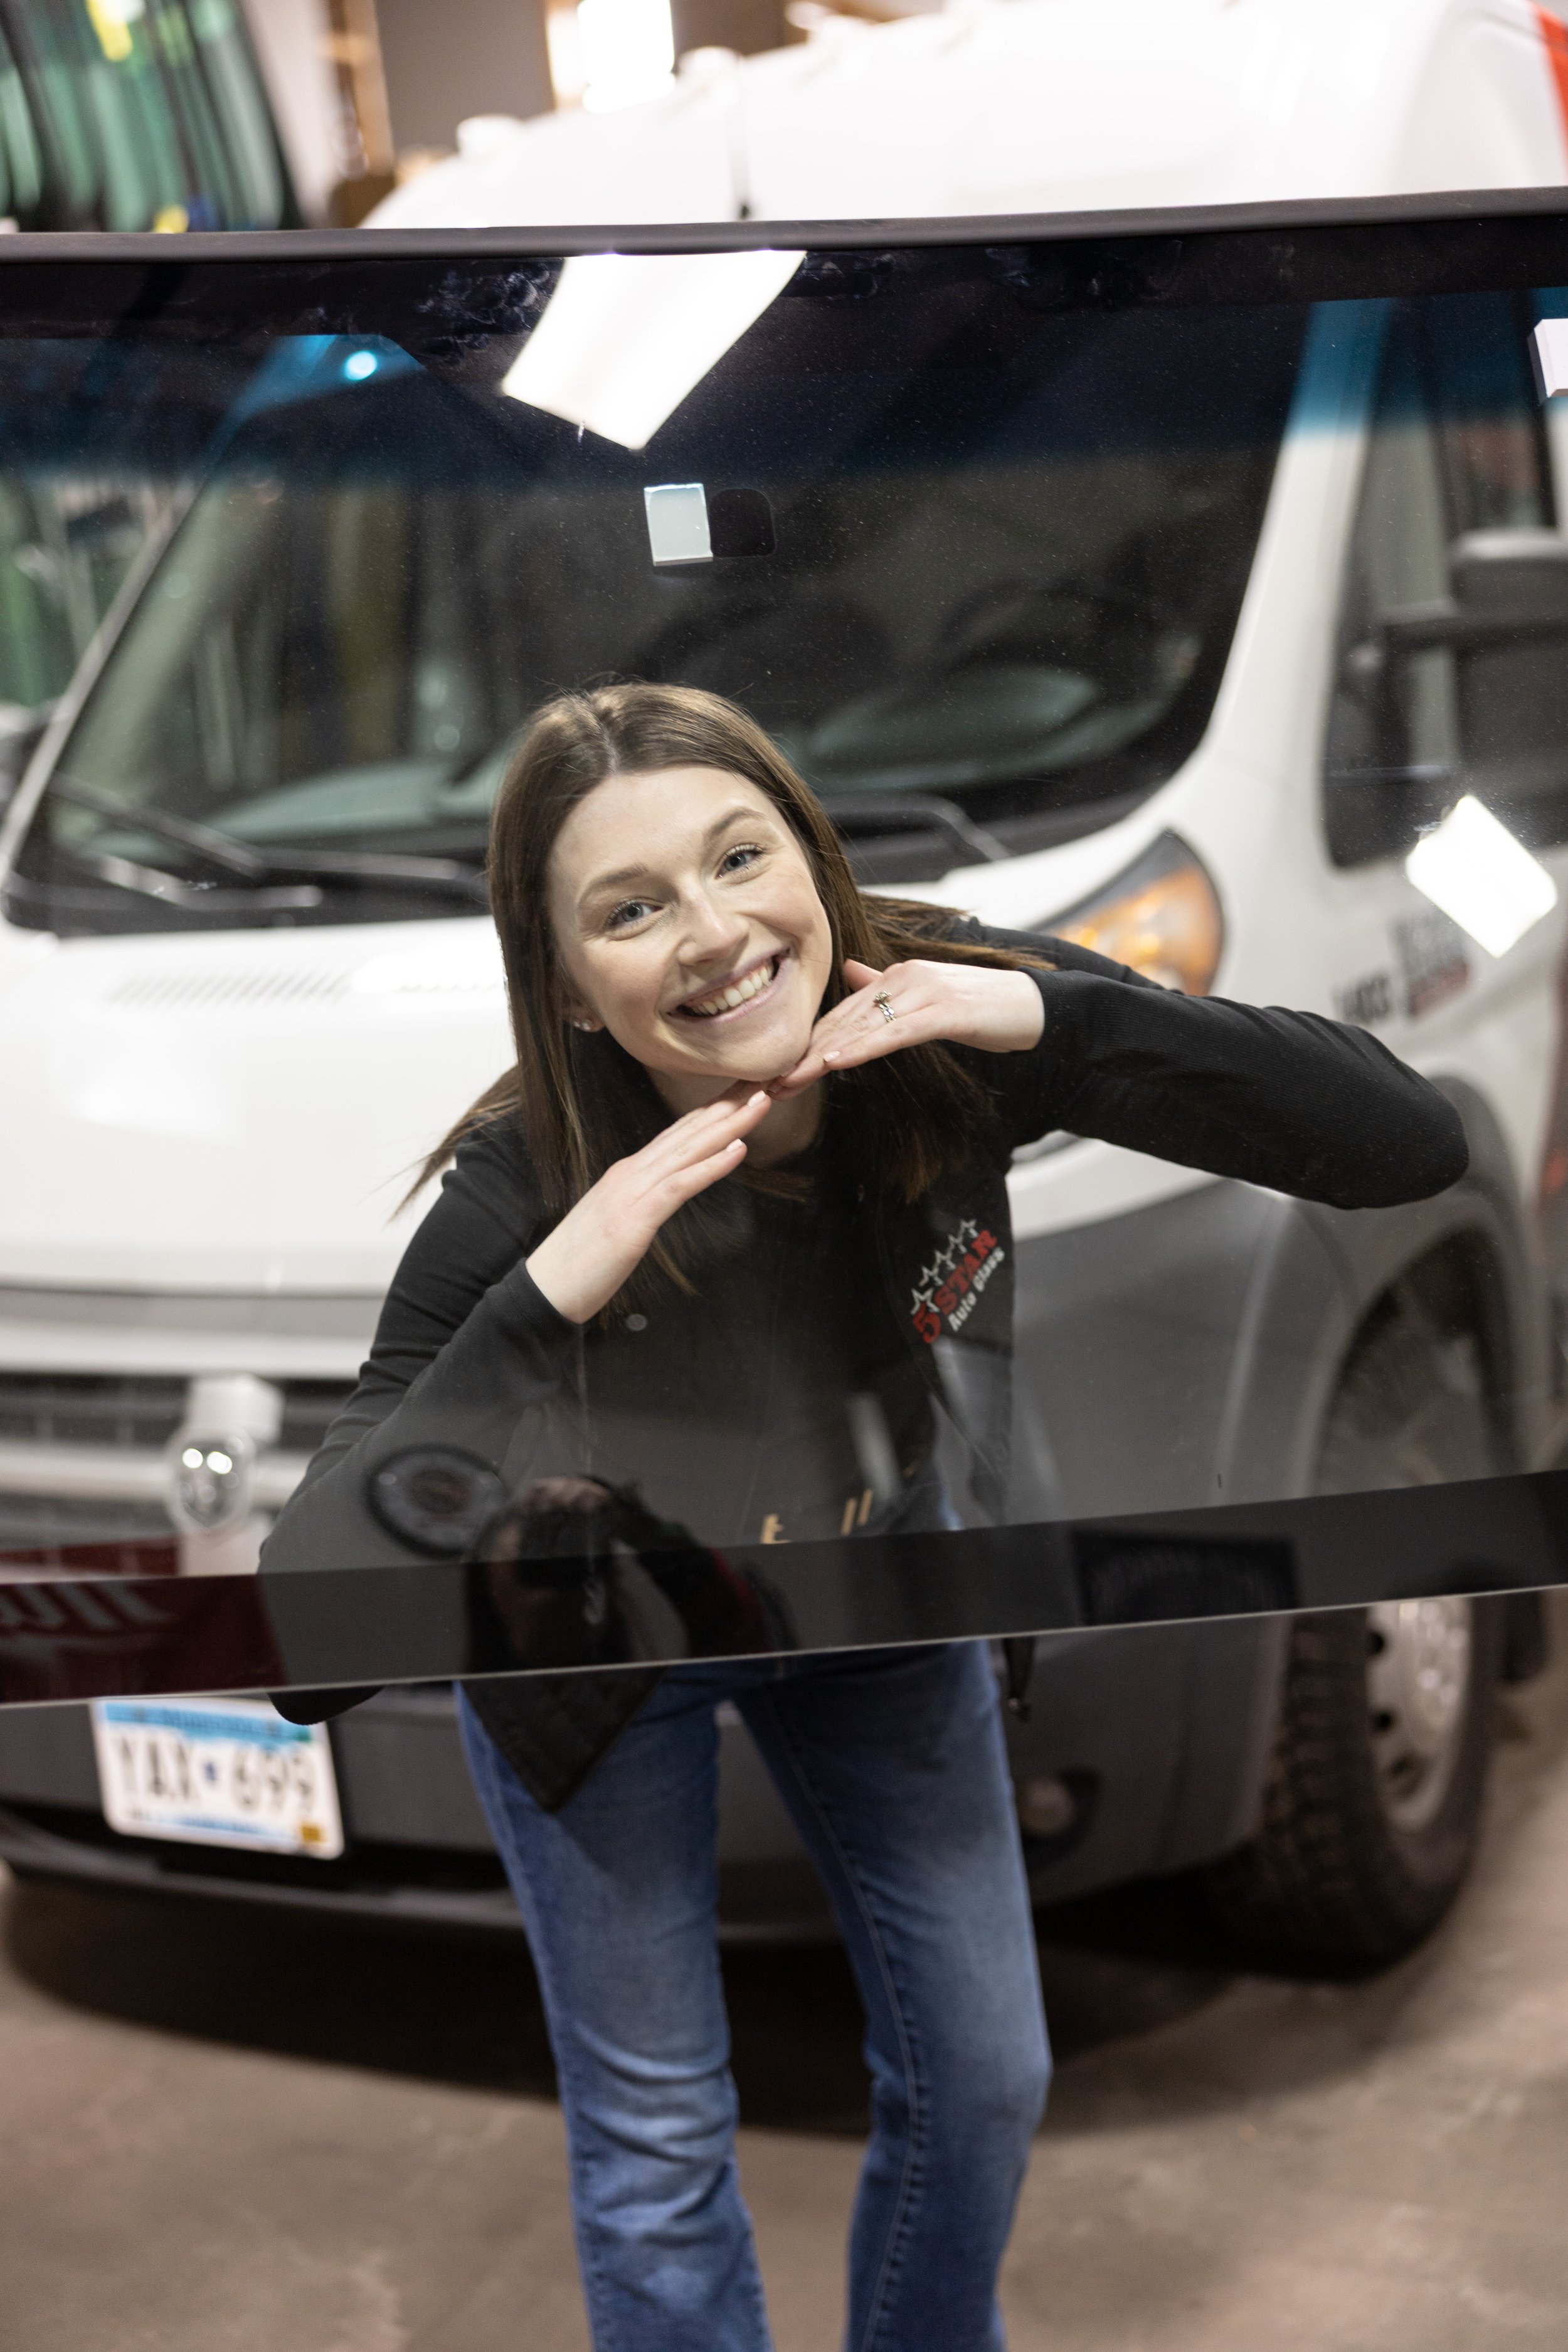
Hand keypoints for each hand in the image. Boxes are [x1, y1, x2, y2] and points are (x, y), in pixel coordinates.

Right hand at [526, 1085, 772, 1323]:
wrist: (545, 1289)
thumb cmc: (580, 1263)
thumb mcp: (618, 1222)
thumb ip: (642, 1203)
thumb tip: (663, 1197)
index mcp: (629, 1173)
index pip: (680, 1133)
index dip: (714, 1110)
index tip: (745, 1091)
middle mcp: (632, 1172)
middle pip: (689, 1131)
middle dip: (729, 1104)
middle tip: (764, 1078)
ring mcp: (631, 1192)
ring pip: (689, 1150)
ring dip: (729, 1125)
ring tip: (761, 1102)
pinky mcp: (634, 1219)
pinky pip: (679, 1186)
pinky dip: (711, 1167)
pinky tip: (738, 1152)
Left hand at [770, 957, 1043, 1096]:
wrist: (1039, 1007)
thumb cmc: (987, 1007)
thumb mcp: (932, 998)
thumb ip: (889, 987)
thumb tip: (853, 973)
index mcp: (897, 976)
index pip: (844, 1014)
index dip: (809, 1042)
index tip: (777, 1071)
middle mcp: (904, 977)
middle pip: (843, 1021)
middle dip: (803, 1054)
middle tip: (766, 1085)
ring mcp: (923, 992)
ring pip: (861, 1027)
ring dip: (821, 1056)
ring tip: (788, 1080)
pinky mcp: (944, 1011)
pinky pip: (893, 1033)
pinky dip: (861, 1048)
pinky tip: (835, 1062)